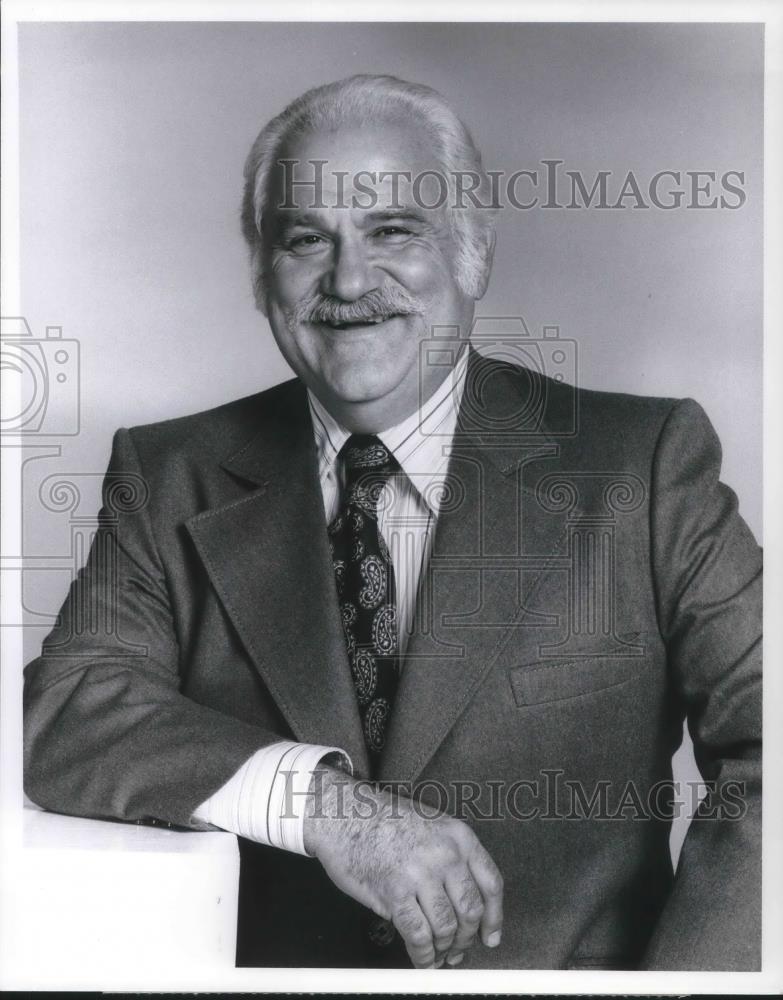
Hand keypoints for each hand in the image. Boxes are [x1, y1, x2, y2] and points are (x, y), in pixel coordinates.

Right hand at [303, 766, 503, 967]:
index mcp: (458, 836)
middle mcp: (445, 854)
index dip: (494, 917)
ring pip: (446, 927)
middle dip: (465, 938)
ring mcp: (421, 873)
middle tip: (458, 949)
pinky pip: (419, 935)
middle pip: (471, 910)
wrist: (344, 814)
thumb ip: (452, 858)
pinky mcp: (395, 892)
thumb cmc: (381, 819)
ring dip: (443, 948)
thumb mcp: (431, 825)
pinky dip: (422, 955)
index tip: (490, 935)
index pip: (491, 883)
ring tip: (437, 954)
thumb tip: (462, 902)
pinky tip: (421, 958)